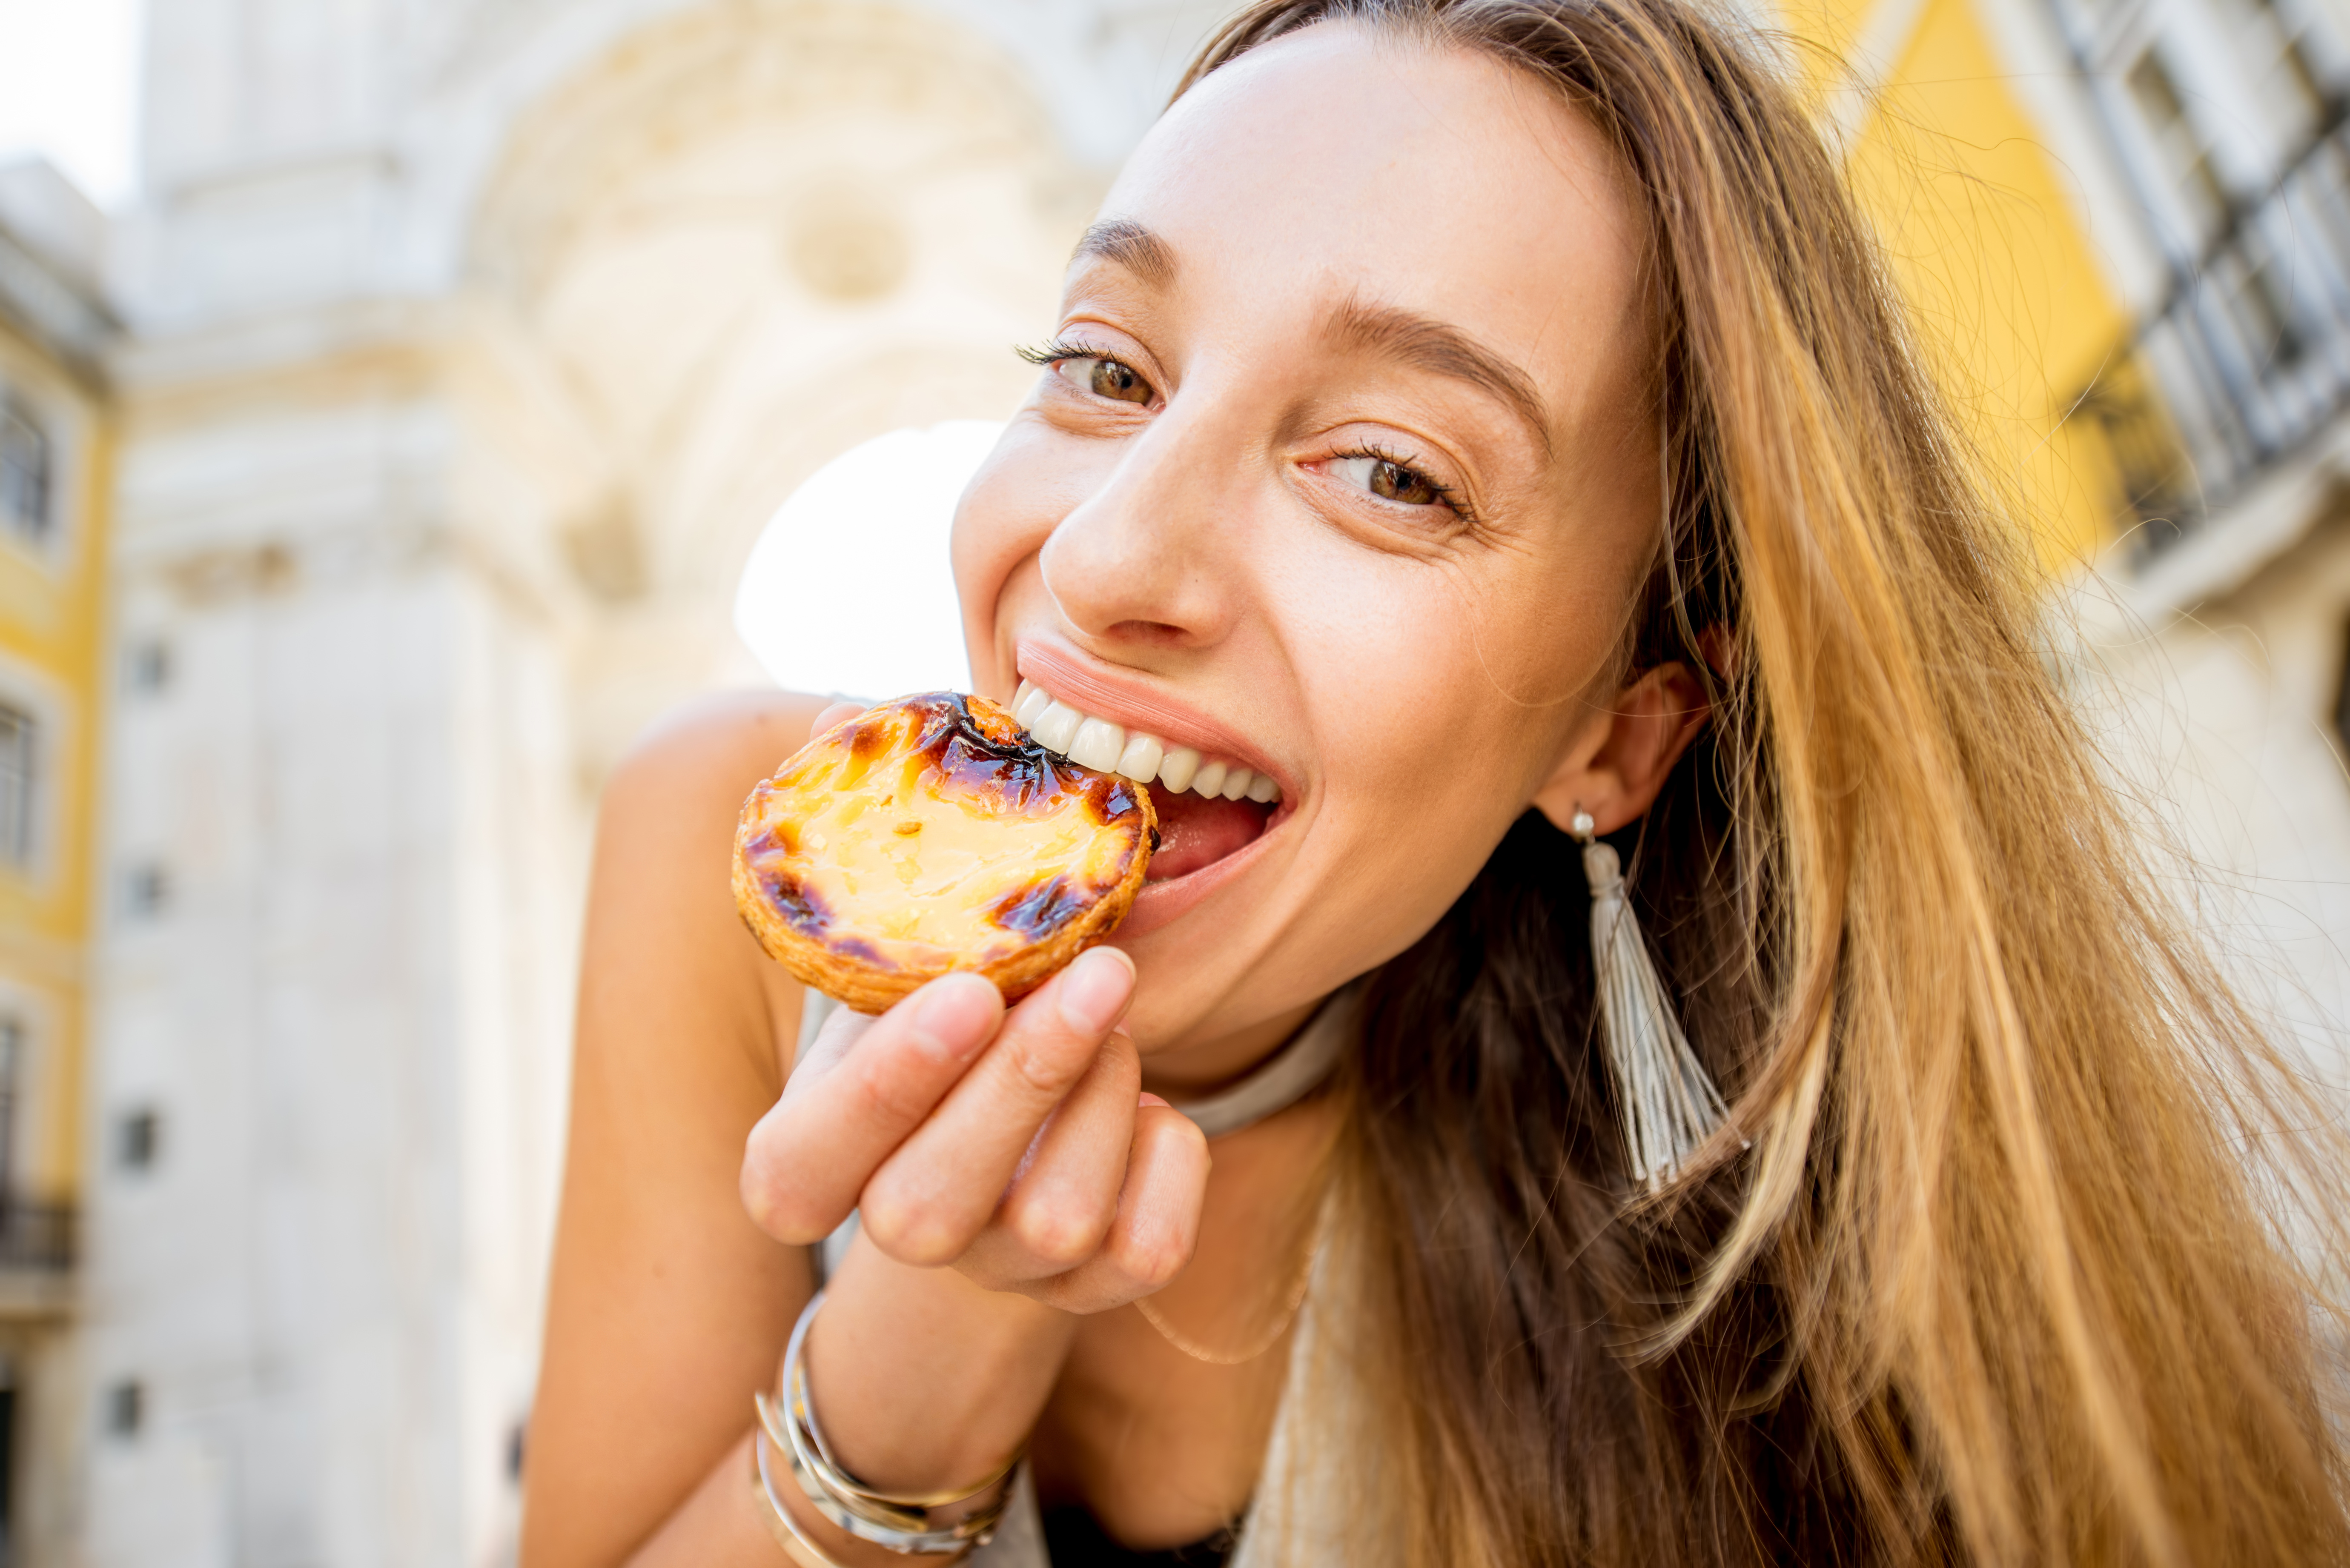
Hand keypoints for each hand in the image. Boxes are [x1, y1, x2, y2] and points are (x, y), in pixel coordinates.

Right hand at [739, 949, 1210, 1314]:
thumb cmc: (936, 1021)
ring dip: (1108, 1094)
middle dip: (1025, 1077)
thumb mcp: (899, 983)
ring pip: (1057, 1221)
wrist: (995, 1106)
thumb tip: (1002, 905)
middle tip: (1100, 972)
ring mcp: (1001, 1273)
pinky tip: (1151, 1106)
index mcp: (808, 1163)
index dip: (881, 1090)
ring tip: (1111, 1018)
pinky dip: (1170, 1158)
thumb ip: (916, 963)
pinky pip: (1148, 1251)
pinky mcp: (1092, 1290)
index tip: (971, 991)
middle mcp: (899, 1235)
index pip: (797, 1173)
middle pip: (930, 1208)